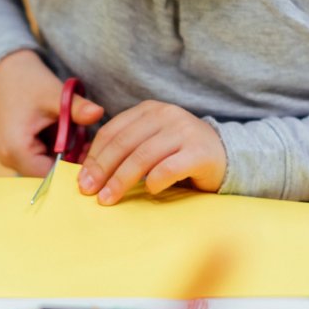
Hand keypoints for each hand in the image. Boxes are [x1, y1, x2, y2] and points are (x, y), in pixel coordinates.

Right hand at [0, 51, 103, 176]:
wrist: (8, 72)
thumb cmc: (29, 82)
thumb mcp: (55, 94)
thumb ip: (77, 108)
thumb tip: (99, 113)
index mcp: (16, 149)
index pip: (50, 176)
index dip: (73, 170)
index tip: (94, 156)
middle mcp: (9, 159)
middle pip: (48, 175)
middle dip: (71, 163)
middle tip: (90, 145)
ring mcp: (11, 157)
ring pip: (46, 168)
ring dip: (65, 157)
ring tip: (80, 138)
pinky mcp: (17, 153)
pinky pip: (41, 160)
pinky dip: (57, 152)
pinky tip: (69, 136)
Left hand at [78, 100, 225, 204]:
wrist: (226, 155)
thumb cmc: (180, 153)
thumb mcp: (151, 142)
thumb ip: (127, 148)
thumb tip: (89, 172)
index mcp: (149, 110)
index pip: (113, 131)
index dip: (94, 155)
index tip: (82, 178)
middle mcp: (166, 115)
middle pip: (124, 144)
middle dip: (102, 169)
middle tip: (89, 191)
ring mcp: (185, 132)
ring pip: (143, 156)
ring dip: (121, 180)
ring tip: (108, 198)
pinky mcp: (200, 152)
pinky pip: (169, 168)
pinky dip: (154, 181)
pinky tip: (148, 191)